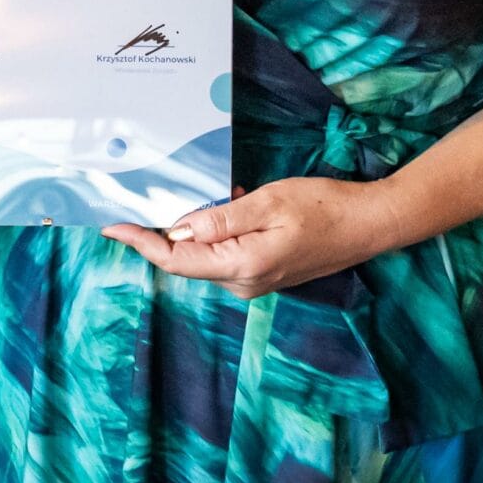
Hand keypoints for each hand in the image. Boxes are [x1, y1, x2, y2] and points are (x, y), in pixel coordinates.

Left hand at [105, 178, 398, 299]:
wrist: (371, 224)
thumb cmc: (324, 207)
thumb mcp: (269, 203)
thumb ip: (221, 219)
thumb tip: (178, 228)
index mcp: (241, 267)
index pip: (176, 259)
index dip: (140, 242)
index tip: (112, 226)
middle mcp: (243, 282)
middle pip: (184, 260)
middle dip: (155, 235)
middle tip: (128, 205)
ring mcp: (254, 280)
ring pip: (202, 256)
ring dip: (184, 230)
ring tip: (163, 200)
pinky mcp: (264, 272)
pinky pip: (222, 253)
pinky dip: (208, 232)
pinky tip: (210, 206)